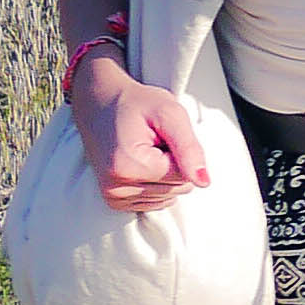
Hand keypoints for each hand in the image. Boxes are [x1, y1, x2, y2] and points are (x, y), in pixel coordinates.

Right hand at [70, 63, 205, 209]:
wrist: (101, 103)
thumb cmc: (135, 104)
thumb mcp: (170, 114)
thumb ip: (190, 149)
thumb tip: (204, 182)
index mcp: (129, 167)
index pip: (185, 176)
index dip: (181, 152)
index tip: (162, 136)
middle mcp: (117, 188)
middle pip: (179, 188)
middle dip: (175, 162)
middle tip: (154, 141)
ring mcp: (114, 197)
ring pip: (170, 195)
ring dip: (166, 172)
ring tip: (147, 149)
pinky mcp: (115, 201)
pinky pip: (157, 201)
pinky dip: (157, 182)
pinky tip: (142, 162)